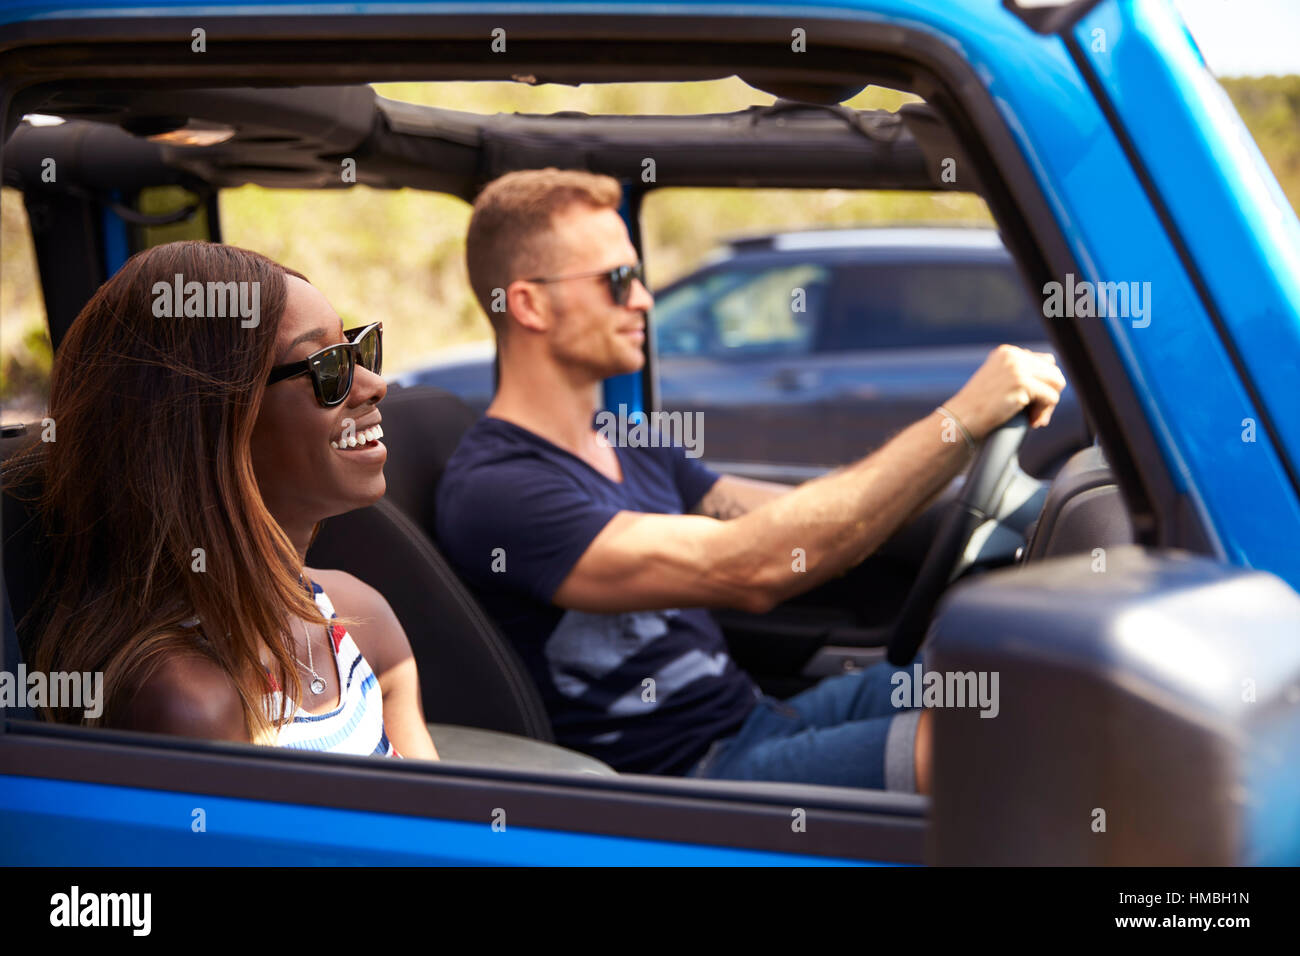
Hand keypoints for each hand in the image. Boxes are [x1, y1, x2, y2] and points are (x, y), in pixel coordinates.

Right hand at [943, 345, 1065, 439]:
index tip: (1030, 405)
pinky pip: (1051, 397)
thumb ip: (1019, 375)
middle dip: (1048, 396)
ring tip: (1034, 419)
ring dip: (1049, 405)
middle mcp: (1013, 356)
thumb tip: (1055, 378)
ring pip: (1056, 383)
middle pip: (1053, 372)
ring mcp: (1017, 368)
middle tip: (1034, 415)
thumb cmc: (978, 409)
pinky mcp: (1022, 383)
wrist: (960, 420)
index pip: (1044, 362)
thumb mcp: (998, 384)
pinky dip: (1044, 413)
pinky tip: (1031, 422)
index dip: (1042, 386)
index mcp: (1006, 353)